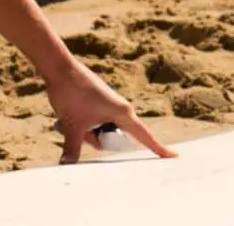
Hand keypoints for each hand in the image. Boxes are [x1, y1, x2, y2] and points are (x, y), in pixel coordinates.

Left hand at [45, 59, 177, 163]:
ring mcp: (111, 104)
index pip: (145, 137)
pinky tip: (73, 111)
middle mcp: (121, 108)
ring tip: (75, 117)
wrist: (59, 68)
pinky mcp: (101, 101)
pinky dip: (86, 123)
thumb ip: (73, 148)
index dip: (158, 149)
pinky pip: (97, 120)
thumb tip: (67, 165)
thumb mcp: (72, 126)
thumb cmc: (70, 95)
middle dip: (97, 139)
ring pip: (103, 129)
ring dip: (89, 131)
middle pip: (115, 137)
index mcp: (123, 113)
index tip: (174, 158)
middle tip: (81, 127)